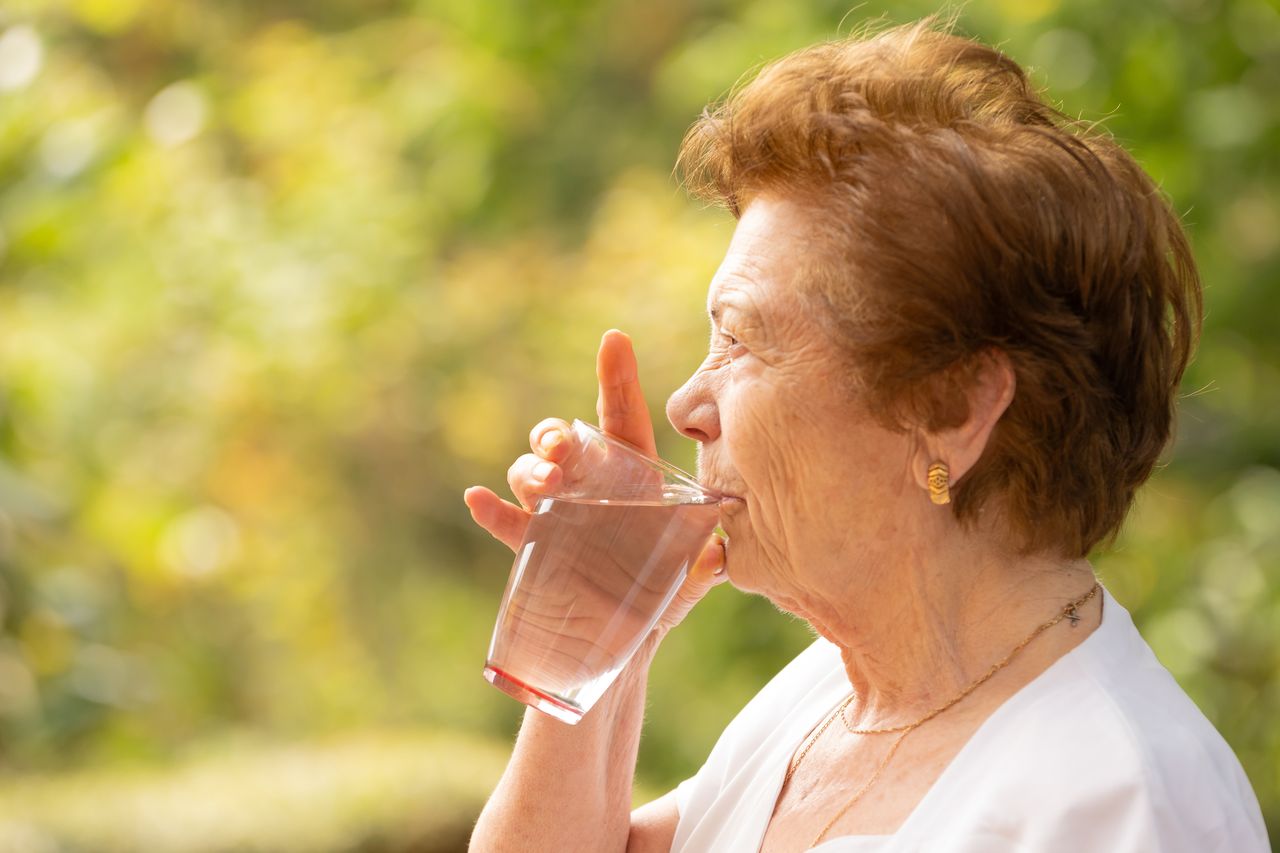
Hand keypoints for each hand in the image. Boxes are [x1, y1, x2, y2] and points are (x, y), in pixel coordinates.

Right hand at [463, 329, 726, 639]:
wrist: (622, 652)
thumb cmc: (659, 601)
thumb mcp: (687, 581)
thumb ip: (700, 567)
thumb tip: (714, 555)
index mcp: (632, 482)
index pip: (624, 421)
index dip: (618, 379)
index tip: (614, 342)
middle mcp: (591, 490)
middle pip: (566, 442)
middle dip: (554, 434)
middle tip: (558, 445)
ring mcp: (557, 518)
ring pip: (532, 474)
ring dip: (529, 469)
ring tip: (542, 485)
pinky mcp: (533, 553)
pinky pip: (507, 526)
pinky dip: (490, 510)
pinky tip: (478, 500)